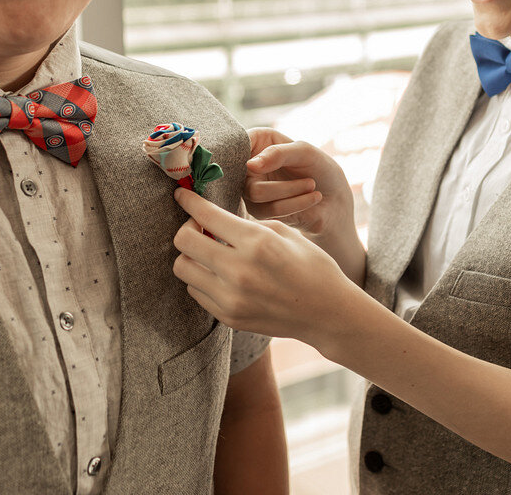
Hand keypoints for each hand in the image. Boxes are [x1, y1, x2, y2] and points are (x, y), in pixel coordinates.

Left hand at [171, 187, 364, 346]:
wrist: (328, 313)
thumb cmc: (312, 266)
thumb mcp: (284, 232)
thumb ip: (246, 225)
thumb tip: (216, 218)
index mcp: (257, 242)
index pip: (206, 215)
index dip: (188, 200)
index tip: (182, 194)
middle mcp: (239, 271)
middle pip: (183, 241)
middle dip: (187, 227)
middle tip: (200, 226)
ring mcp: (232, 298)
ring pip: (183, 268)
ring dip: (191, 255)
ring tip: (210, 251)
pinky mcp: (229, 317)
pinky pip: (196, 291)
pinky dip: (201, 278)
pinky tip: (220, 273)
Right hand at [245, 126, 362, 252]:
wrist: (335, 200)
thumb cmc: (320, 168)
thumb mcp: (304, 152)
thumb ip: (277, 153)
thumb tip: (249, 166)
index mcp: (257, 141)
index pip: (236, 142)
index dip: (246, 152)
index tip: (263, 162)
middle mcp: (248, 164)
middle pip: (245, 172)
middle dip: (282, 178)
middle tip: (311, 180)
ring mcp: (250, 189)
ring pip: (256, 193)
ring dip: (291, 191)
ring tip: (312, 186)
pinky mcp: (258, 210)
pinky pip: (269, 209)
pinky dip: (296, 204)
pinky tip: (314, 198)